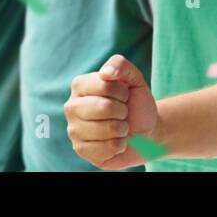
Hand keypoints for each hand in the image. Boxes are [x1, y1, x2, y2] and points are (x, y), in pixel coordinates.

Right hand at [65, 54, 157, 169]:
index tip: (124, 95)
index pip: (104, 84)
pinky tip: (116, 141)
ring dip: (122, 129)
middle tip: (122, 113)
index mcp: (80, 85)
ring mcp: (73, 130)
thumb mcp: (134, 79)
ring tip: (119, 127)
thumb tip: (106, 73)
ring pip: (106, 130)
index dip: (122, 92)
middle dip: (122, 111)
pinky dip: (118, 145)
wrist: (144, 131)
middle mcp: (71, 106)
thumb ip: (121, 66)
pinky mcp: (80, 150)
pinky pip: (106, 148)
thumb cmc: (135, 103)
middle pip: (104, 107)